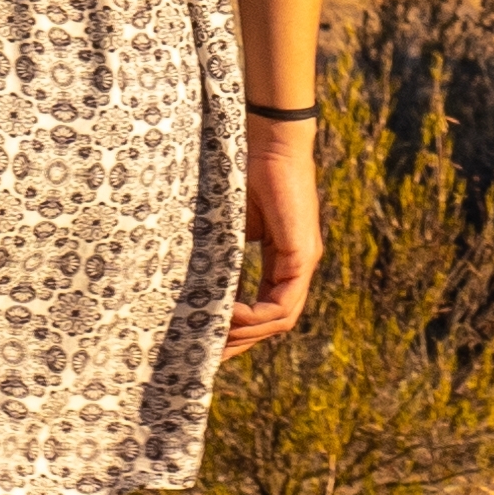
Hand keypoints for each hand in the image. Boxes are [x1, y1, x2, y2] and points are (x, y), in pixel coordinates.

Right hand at [222, 115, 322, 351]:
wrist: (266, 138)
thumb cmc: (242, 171)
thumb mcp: (227, 225)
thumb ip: (220, 254)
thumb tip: (191, 285)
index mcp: (282, 260)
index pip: (266, 309)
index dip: (239, 329)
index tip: (207, 341)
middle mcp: (297, 266)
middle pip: (274, 323)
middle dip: (240, 342)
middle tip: (205, 356)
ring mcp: (302, 262)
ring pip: (280, 319)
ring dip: (246, 333)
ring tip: (211, 336)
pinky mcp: (301, 254)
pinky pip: (282, 303)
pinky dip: (255, 315)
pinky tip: (226, 314)